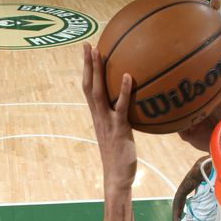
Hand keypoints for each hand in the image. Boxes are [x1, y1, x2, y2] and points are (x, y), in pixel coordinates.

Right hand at [81, 43, 135, 189]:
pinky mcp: (119, 128)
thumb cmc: (121, 156)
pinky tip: (128, 75)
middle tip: (88, 45)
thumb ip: (122, 117)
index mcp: (97, 116)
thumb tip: (134, 104)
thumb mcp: (120, 132)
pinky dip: (123, 90)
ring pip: (98, 92)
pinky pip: (120, 106)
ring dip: (98, 71)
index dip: (86, 71)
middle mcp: (98, 116)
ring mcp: (107, 121)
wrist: (117, 176)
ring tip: (100, 52)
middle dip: (87, 65)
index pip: (88, 89)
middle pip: (88, 86)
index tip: (87, 53)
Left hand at [178, 65, 220, 151]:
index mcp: (197, 105)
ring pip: (218, 83)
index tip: (173, 75)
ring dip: (218, 71)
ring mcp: (220, 99)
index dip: (182, 84)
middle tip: (190, 58)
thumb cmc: (207, 139)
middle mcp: (207, 99)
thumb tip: (171, 119)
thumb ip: (180, 127)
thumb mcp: (190, 135)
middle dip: (198, 72)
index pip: (189, 93)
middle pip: (203, 84)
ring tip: (217, 58)